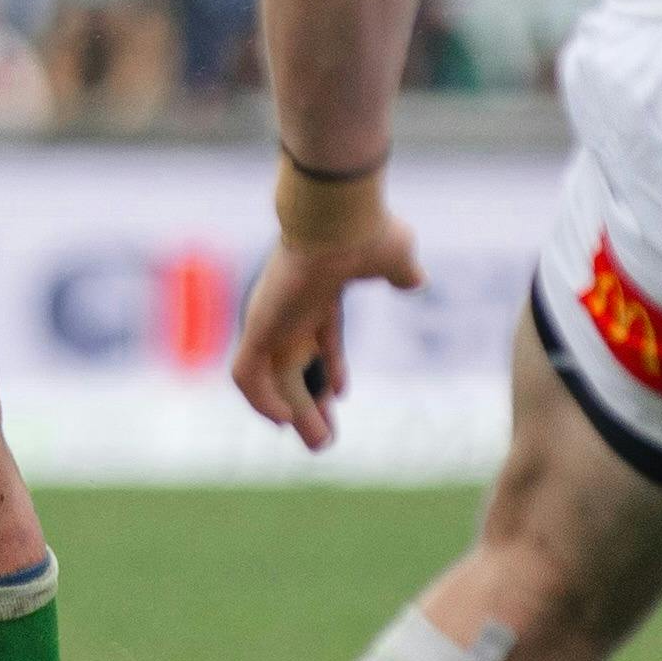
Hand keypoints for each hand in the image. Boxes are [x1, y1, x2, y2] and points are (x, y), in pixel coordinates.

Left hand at [229, 216, 426, 450]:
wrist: (340, 217)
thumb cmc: (366, 230)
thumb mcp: (395, 255)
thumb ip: (401, 271)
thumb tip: (415, 279)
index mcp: (320, 291)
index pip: (318, 335)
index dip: (330, 366)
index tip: (341, 394)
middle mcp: (292, 306)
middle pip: (293, 364)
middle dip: (308, 403)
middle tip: (323, 440)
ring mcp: (273, 315)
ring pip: (272, 376)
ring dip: (291, 412)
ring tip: (317, 443)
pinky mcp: (259, 324)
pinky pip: (245, 373)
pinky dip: (261, 400)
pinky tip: (285, 420)